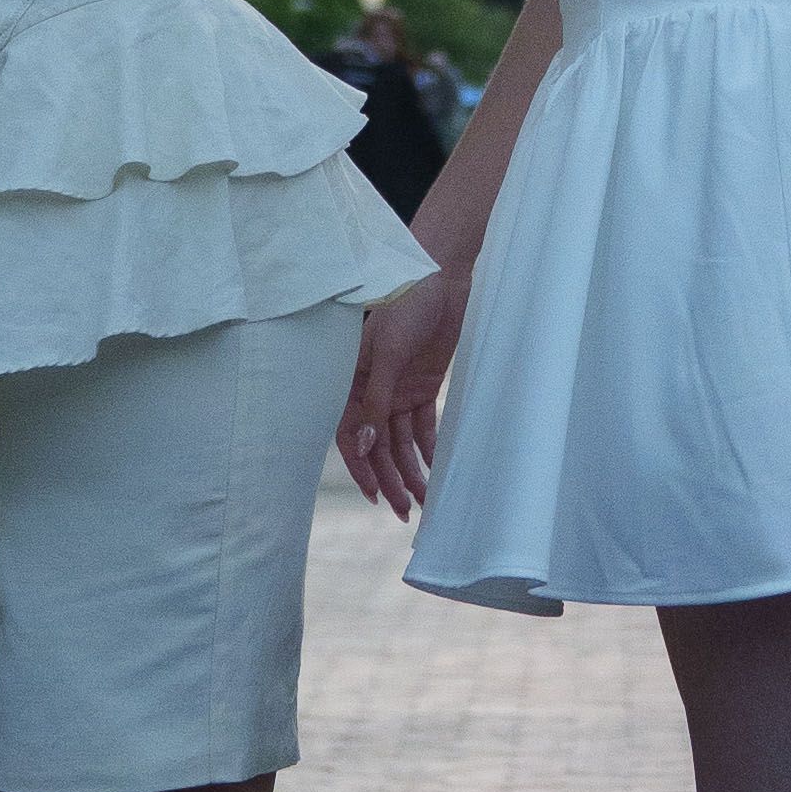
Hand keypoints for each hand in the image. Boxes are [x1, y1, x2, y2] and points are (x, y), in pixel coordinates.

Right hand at [338, 270, 466, 518]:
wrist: (441, 279)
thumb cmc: (407, 306)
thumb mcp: (388, 353)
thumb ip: (375, 401)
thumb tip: (362, 447)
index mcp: (352, 382)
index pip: (349, 435)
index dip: (360, 467)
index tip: (376, 496)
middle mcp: (372, 392)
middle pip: (377, 446)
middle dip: (389, 479)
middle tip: (404, 511)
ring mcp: (397, 391)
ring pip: (400, 442)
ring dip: (410, 471)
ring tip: (424, 501)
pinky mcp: (422, 387)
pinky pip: (423, 427)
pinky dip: (428, 448)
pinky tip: (435, 470)